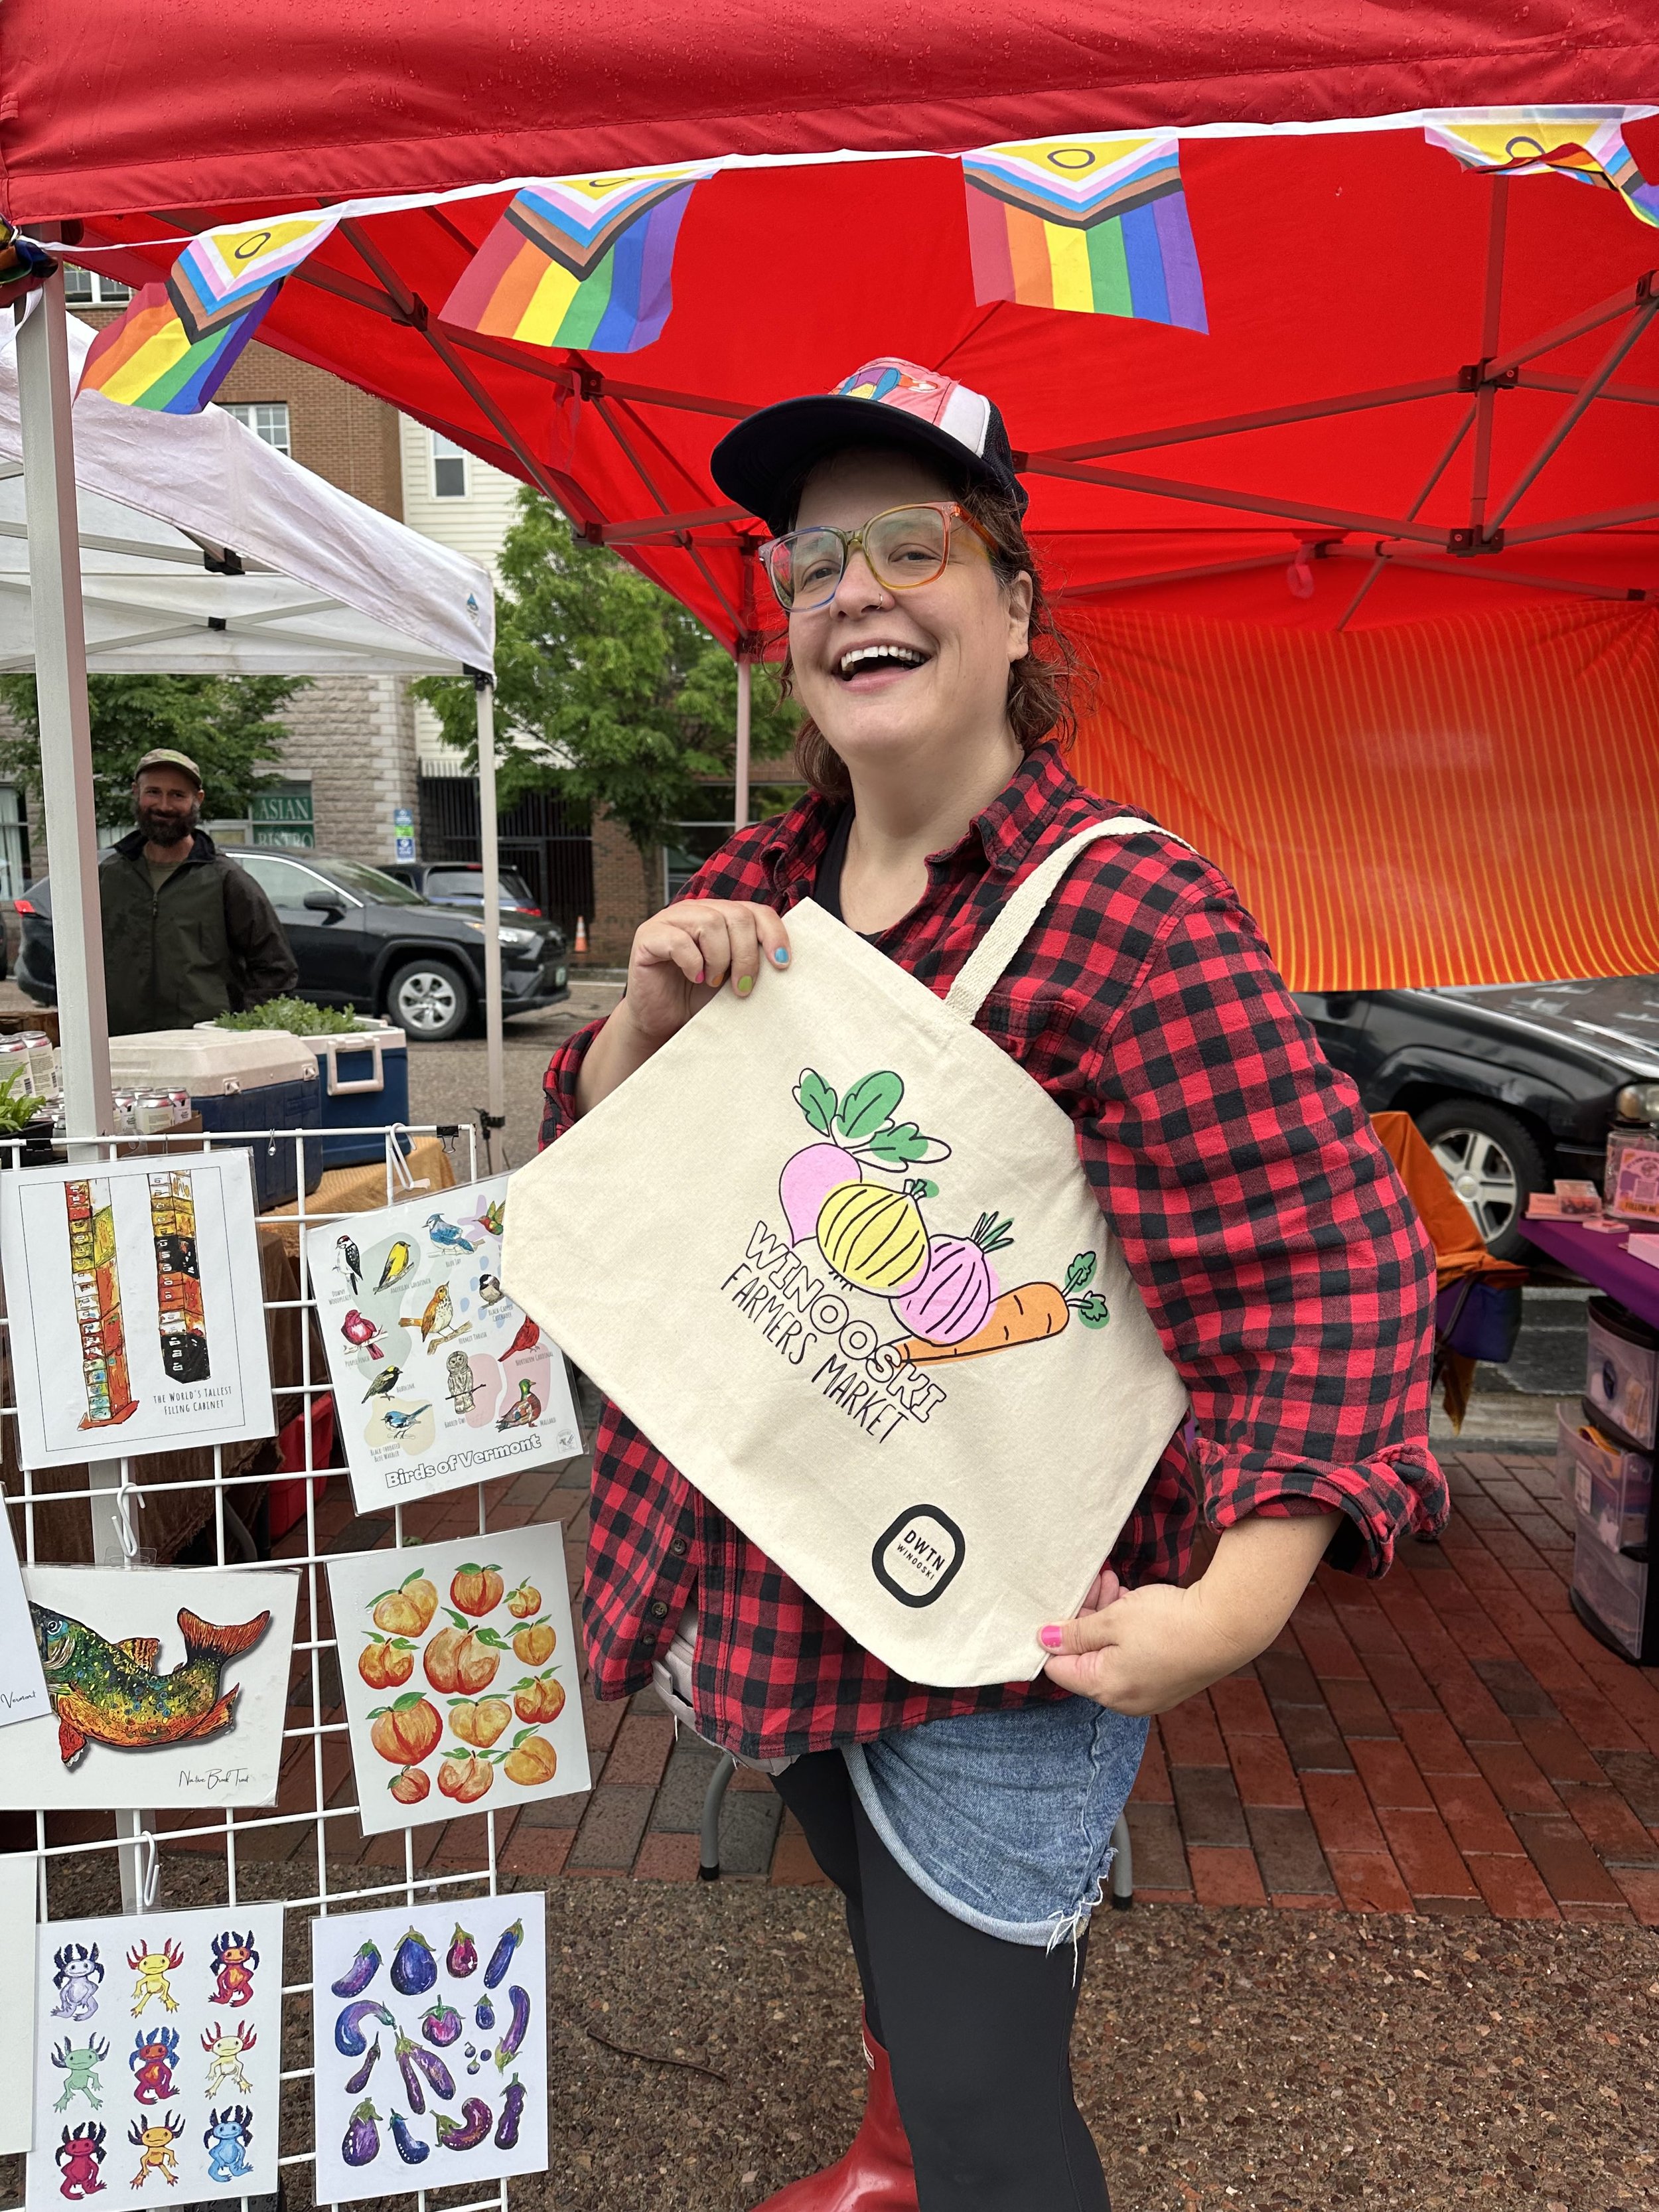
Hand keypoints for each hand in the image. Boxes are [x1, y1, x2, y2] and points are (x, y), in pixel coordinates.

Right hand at [576, 899, 791, 1115]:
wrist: (665, 1022)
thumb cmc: (700, 999)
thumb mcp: (735, 978)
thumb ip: (755, 961)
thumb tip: (786, 961)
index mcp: (722, 915)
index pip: (757, 911)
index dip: (774, 934)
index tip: (782, 964)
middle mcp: (697, 911)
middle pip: (737, 916)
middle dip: (746, 956)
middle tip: (743, 988)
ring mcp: (671, 920)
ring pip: (711, 923)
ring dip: (720, 959)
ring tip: (714, 981)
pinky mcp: (649, 936)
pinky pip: (679, 940)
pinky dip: (693, 963)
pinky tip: (694, 977)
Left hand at [1038, 1511, 1340, 1715]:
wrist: (1229, 1626)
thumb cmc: (1169, 1623)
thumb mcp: (1113, 1620)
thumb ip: (1076, 1632)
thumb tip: (1044, 1641)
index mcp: (1106, 1689)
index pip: (1059, 1669)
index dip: (1054, 1636)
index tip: (1060, 1605)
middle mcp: (1126, 1699)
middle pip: (1087, 1659)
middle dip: (1084, 1619)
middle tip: (1094, 1583)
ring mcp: (1150, 1691)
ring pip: (1111, 1653)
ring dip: (1106, 1618)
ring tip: (1113, 1583)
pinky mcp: (1168, 1678)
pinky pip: (1134, 1655)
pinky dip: (1128, 1630)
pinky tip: (1131, 1599)